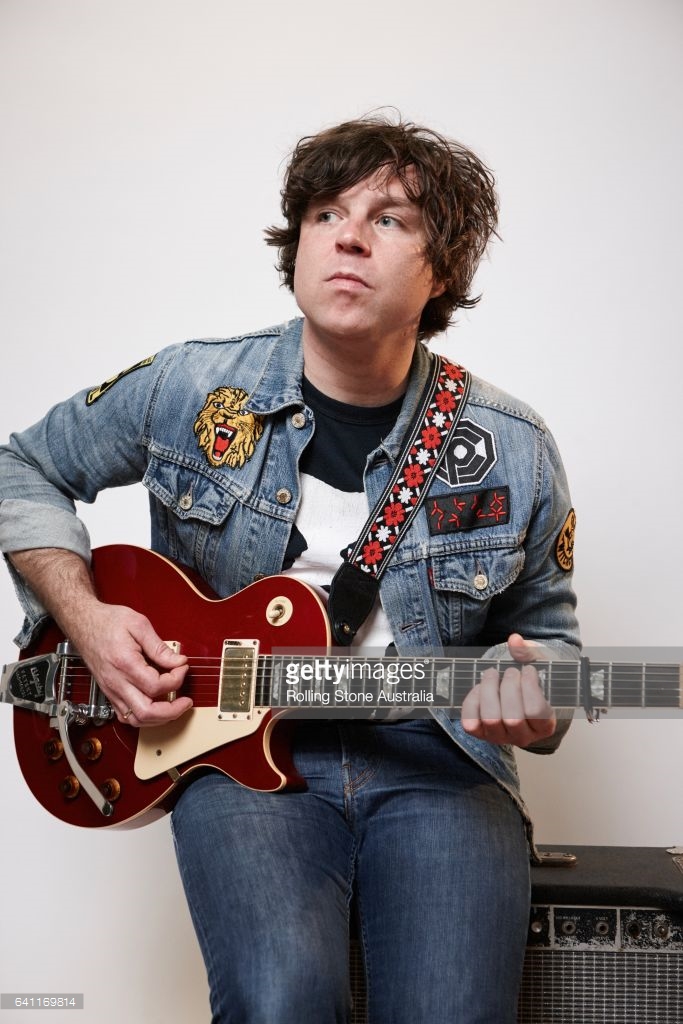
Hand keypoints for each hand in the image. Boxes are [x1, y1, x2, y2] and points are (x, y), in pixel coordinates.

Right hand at [68, 599, 191, 725]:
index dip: (176, 680)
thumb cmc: (107, 622)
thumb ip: (160, 647)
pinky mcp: (109, 693)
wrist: (84, 623)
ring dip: (159, 718)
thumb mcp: (138, 625)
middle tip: (186, 701)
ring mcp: (111, 690)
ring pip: (136, 720)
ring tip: (174, 706)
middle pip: (146, 712)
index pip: (156, 686)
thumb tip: (178, 661)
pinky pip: (126, 716)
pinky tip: (156, 707)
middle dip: (172, 711)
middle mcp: (116, 682)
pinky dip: (144, 717)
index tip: (182, 667)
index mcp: (125, 664)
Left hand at [461, 633, 555, 747]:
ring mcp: (501, 737)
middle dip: (509, 686)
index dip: (530, 686)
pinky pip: (470, 722)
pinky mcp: (481, 734)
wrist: (518, 694)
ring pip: (491, 719)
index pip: (536, 712)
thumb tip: (514, 640)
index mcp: (545, 725)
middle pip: (513, 718)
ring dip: (489, 690)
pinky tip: (480, 688)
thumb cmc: (531, 681)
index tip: (528, 670)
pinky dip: (472, 701)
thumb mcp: (537, 665)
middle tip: (511, 671)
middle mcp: (523, 737)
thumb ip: (528, 653)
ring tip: (492, 673)